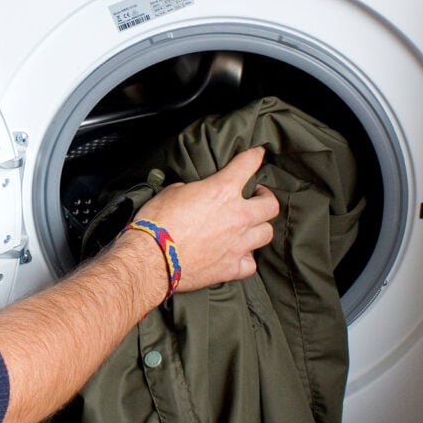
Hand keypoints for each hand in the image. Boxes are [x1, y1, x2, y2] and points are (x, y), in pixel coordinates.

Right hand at [131, 147, 279, 292]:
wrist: (150, 259)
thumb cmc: (156, 224)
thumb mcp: (171, 193)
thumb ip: (191, 190)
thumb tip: (193, 193)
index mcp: (222, 191)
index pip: (248, 164)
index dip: (255, 156)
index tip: (258, 154)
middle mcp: (237, 216)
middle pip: (271, 205)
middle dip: (266, 199)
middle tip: (256, 199)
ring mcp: (237, 244)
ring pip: (266, 234)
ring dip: (259, 229)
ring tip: (250, 228)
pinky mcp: (230, 268)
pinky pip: (250, 264)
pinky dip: (246, 259)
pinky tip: (238, 256)